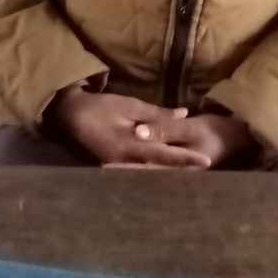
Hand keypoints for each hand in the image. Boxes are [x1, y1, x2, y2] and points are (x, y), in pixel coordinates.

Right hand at [51, 89, 211, 167]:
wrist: (70, 115)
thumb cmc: (101, 107)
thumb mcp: (130, 106)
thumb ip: (157, 114)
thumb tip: (184, 114)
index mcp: (131, 147)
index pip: (166, 155)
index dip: (187, 159)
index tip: (207, 161)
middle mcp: (126, 163)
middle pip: (161, 169)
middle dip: (183, 169)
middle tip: (206, 167)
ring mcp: (119, 167)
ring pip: (151, 171)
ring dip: (171, 170)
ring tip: (193, 170)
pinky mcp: (114, 166)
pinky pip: (139, 169)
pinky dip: (154, 168)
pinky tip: (167, 168)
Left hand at [115, 112, 256, 169]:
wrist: (234, 135)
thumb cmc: (214, 131)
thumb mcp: (190, 128)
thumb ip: (164, 130)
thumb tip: (138, 133)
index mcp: (179, 169)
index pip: (146, 169)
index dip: (125, 168)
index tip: (104, 166)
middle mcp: (176, 176)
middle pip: (144, 174)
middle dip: (123, 173)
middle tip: (99, 168)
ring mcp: (176, 173)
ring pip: (148, 172)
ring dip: (129, 169)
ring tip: (105, 166)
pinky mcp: (176, 167)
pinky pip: (155, 167)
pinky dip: (141, 164)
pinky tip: (125, 162)